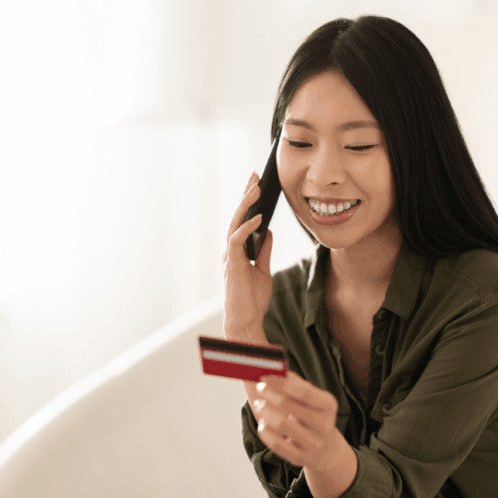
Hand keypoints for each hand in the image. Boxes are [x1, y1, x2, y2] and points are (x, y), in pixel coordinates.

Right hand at [222, 171, 273, 338]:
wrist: (247, 320)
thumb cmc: (253, 300)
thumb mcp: (264, 270)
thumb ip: (263, 250)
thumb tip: (266, 231)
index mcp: (238, 251)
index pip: (242, 221)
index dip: (248, 202)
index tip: (256, 184)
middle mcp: (231, 251)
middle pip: (237, 217)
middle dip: (246, 195)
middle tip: (255, 176)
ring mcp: (231, 257)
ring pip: (235, 224)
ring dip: (245, 205)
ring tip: (256, 189)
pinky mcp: (233, 264)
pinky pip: (237, 240)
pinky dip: (247, 227)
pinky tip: (259, 217)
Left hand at [252, 371, 339, 470]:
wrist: (325, 449)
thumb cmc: (313, 414)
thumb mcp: (312, 398)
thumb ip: (295, 383)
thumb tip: (274, 369)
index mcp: (329, 406)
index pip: (304, 392)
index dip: (282, 383)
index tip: (265, 375)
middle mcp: (324, 426)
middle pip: (291, 408)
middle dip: (271, 395)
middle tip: (259, 387)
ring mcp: (313, 444)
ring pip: (283, 426)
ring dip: (266, 412)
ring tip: (259, 405)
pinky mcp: (300, 458)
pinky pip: (277, 445)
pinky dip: (266, 432)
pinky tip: (262, 424)